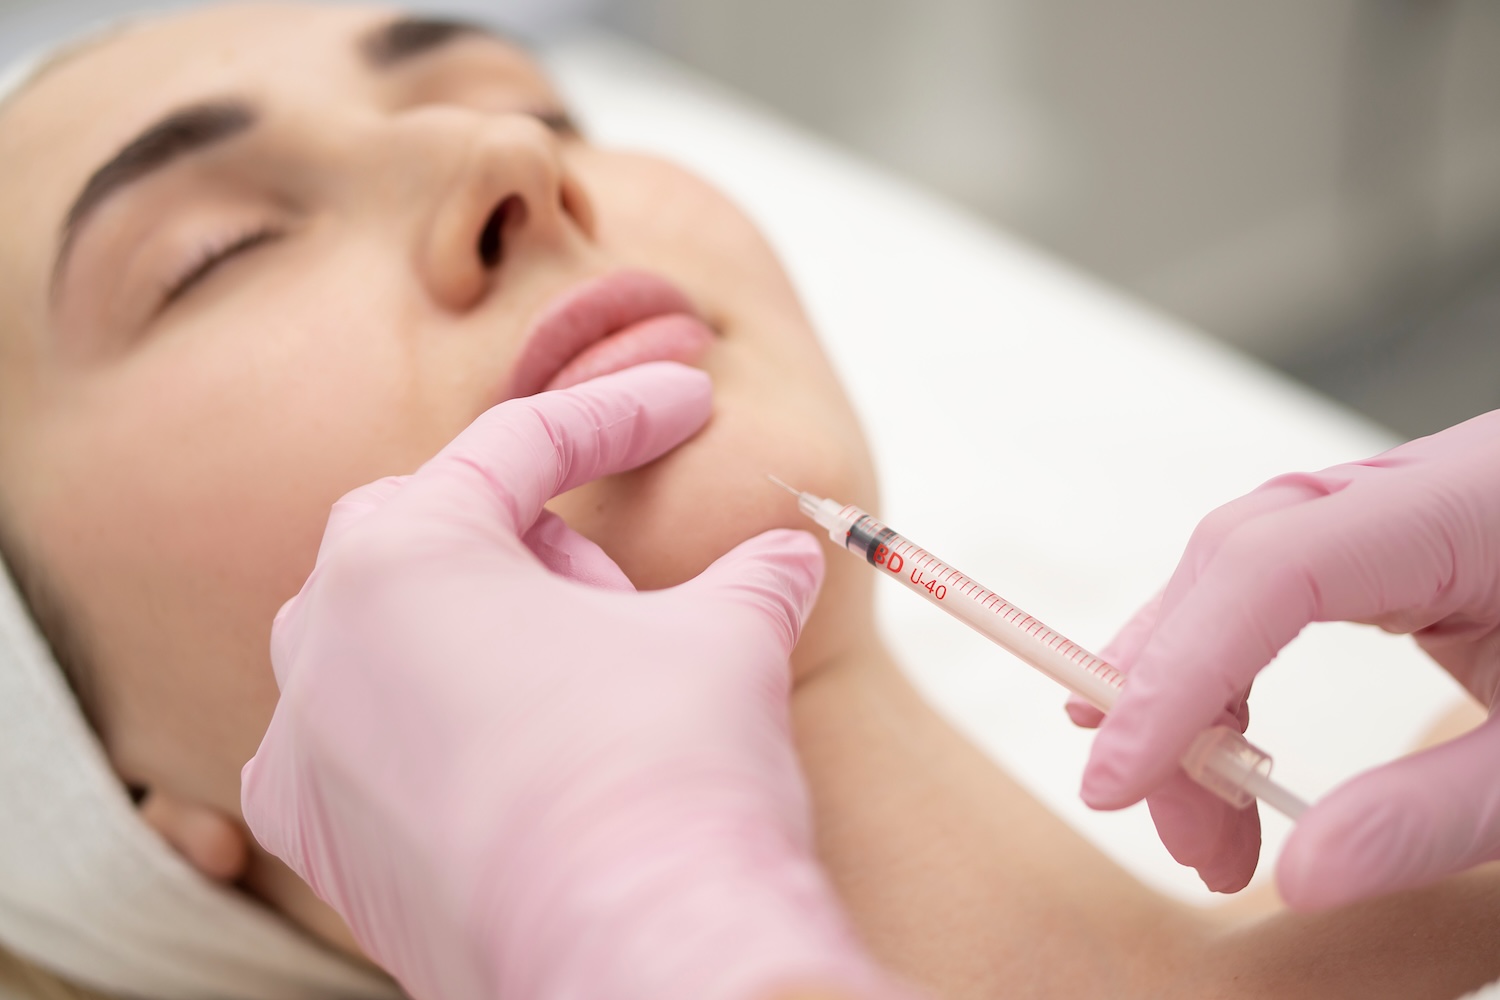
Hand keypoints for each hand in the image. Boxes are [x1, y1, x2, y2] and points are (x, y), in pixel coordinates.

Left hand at [242, 363, 900, 999]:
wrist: (636, 960)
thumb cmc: (667, 774)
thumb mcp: (725, 638)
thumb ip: (746, 578)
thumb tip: (787, 558)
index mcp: (399, 556)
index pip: (518, 448)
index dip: (620, 415)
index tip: (688, 401)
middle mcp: (322, 642)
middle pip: (441, 536)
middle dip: (544, 538)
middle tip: (634, 587)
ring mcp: (306, 751)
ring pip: (397, 638)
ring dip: (495, 630)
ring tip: (592, 676)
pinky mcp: (321, 847)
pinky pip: (374, 739)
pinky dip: (448, 722)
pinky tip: (529, 753)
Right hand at [1069, 409, 1499, 907]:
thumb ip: (1437, 813)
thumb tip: (1297, 878)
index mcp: (1471, 503)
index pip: (1274, 566)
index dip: (1181, 669)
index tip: (1123, 775)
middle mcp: (1412, 487)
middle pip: (1234, 563)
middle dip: (1175, 697)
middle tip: (1172, 827)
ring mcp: (1393, 510)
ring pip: (1235, 579)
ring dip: (1193, 697)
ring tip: (1199, 820)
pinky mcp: (1389, 546)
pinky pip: (1271, 594)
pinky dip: (1230, 675)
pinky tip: (1216, 745)